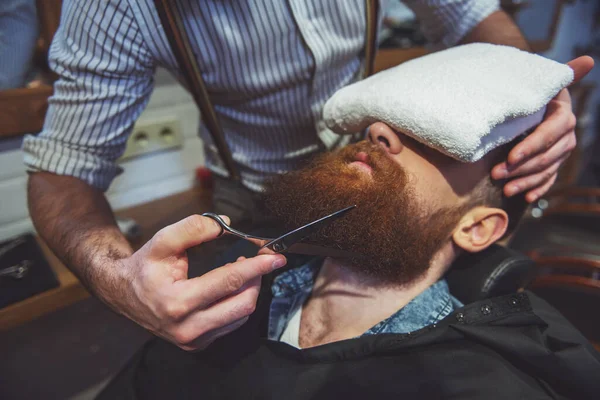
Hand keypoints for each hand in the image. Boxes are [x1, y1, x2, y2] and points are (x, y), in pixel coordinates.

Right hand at [108, 215, 286, 350]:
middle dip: (257, 280)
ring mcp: (193, 340)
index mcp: (177, 303)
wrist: (123, 294)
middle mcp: (187, 328)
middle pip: (242, 304)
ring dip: (249, 291)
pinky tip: (231, 287)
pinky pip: (230, 324)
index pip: (229, 282)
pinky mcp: (197, 344)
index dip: (256, 267)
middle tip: (257, 260)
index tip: (276, 257)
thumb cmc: (145, 267)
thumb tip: (226, 226)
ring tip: (241, 270)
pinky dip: (238, 303)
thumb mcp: (162, 241)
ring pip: (240, 316)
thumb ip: (192, 229)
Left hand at [491, 56, 593, 201]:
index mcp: (563, 116)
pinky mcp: (553, 163)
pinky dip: (538, 189)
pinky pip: (548, 180)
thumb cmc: (531, 90)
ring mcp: (561, 152)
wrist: (529, 100)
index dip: (530, 147)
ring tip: (505, 189)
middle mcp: (567, 135)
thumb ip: (563, 74)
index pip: (549, 135)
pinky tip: (527, 198)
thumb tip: (589, 60)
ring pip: (546, 171)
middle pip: (545, 157)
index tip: (510, 157)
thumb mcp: (541, 83)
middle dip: (520, 167)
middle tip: (496, 174)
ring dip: (526, 182)